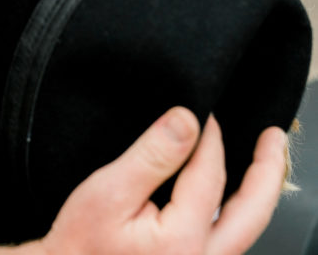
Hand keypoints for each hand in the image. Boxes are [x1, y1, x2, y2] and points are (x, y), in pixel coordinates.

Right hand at [39, 109, 285, 254]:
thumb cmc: (79, 243)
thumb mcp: (108, 192)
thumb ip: (152, 156)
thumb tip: (187, 119)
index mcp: (183, 240)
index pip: (210, 173)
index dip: (208, 136)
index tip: (201, 111)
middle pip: (252, 211)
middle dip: (266, 168)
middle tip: (272, 137)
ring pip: (246, 229)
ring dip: (257, 192)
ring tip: (262, 160)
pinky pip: (230, 239)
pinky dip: (238, 210)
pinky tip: (232, 194)